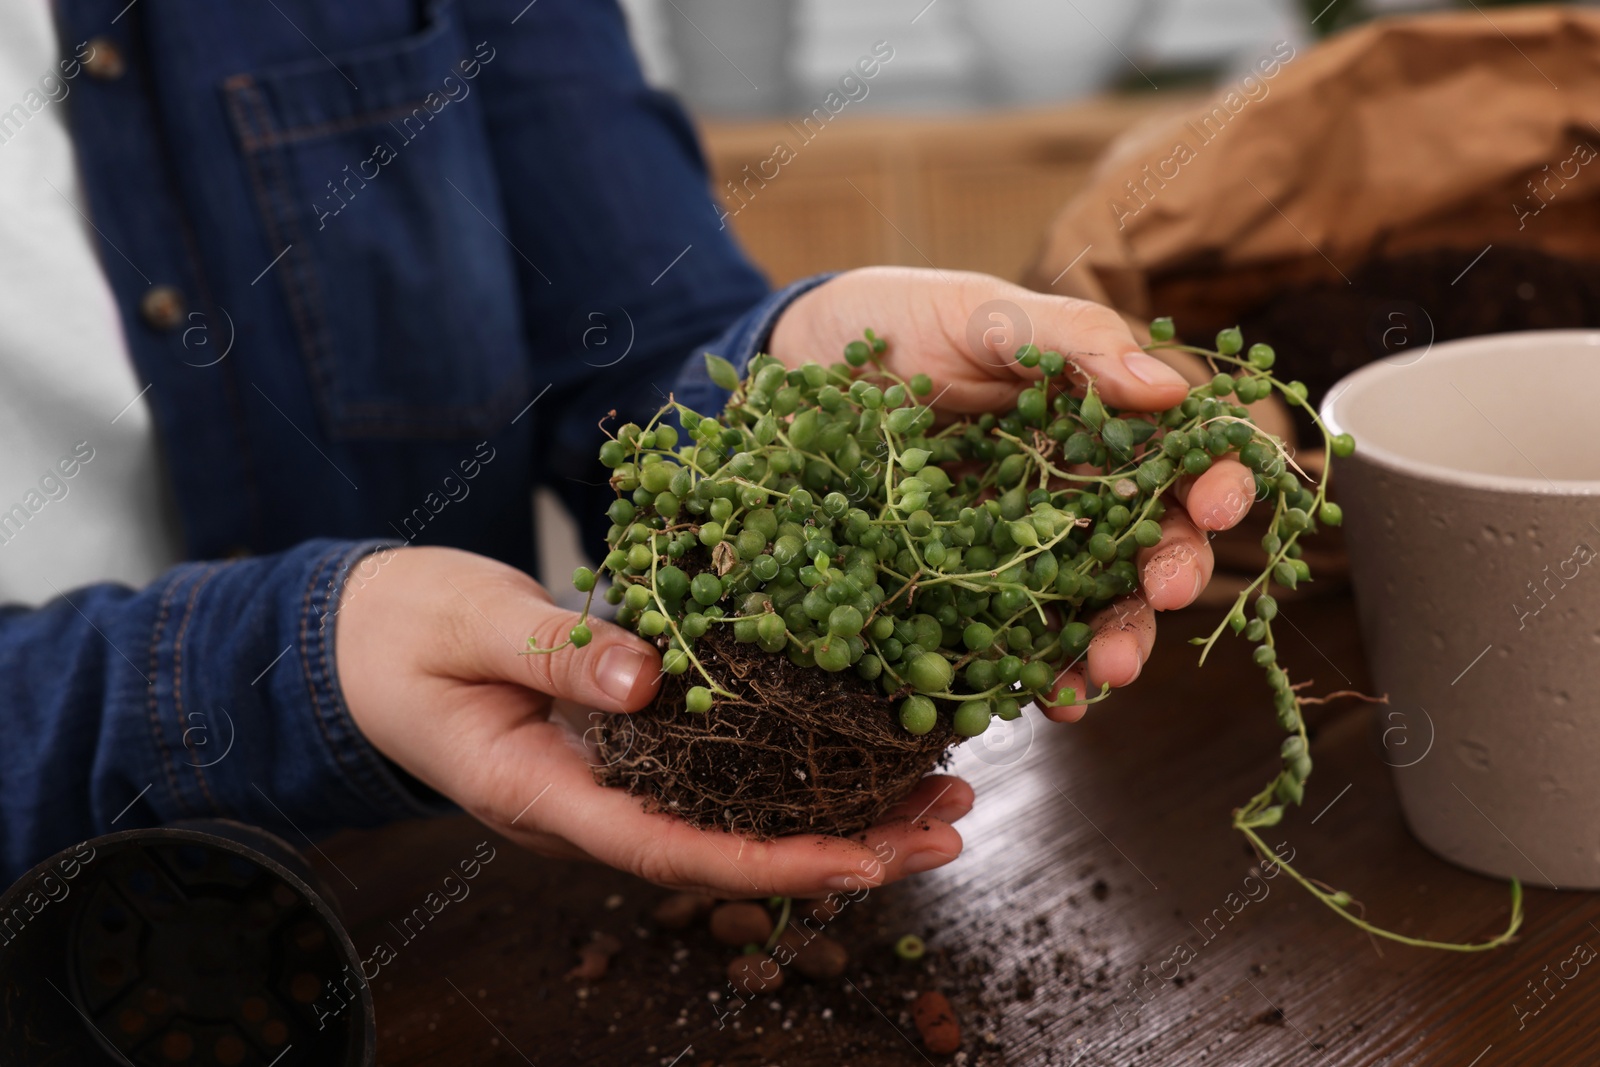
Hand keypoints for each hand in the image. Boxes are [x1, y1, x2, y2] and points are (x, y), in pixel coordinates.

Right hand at [334, 546, 971, 896]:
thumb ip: (553, 652)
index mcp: (539, 796)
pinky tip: (860, 751)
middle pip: (725, 853)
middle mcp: (587, 807)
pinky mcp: (625, 750)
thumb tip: (646, 678)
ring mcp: (608, 784)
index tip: (861, 860)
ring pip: (733, 822)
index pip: (667, 850)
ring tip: (937, 795)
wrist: (358, 641)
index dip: (767, 863)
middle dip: (839, 850)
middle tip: (945, 827)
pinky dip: (794, 769)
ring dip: (836, 814)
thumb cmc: (401, 630)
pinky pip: (719, 777)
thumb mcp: (469, 625)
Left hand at [770, 267, 1258, 718]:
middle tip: (1166, 592)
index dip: (1214, 481)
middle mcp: (1072, 489)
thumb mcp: (985, 314)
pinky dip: (1038, 676)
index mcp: (1097, 417)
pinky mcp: (966, 586)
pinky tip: (1051, 702)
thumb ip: (1073, 343)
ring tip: (1109, 670)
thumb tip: (1167, 392)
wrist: (797, 365)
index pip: (1180, 455)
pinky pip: (1013, 639)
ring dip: (1115, 641)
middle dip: (1170, 574)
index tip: (1219, 504)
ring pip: (1092, 603)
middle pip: (1149, 542)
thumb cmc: (900, 319)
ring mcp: (1021, 544)